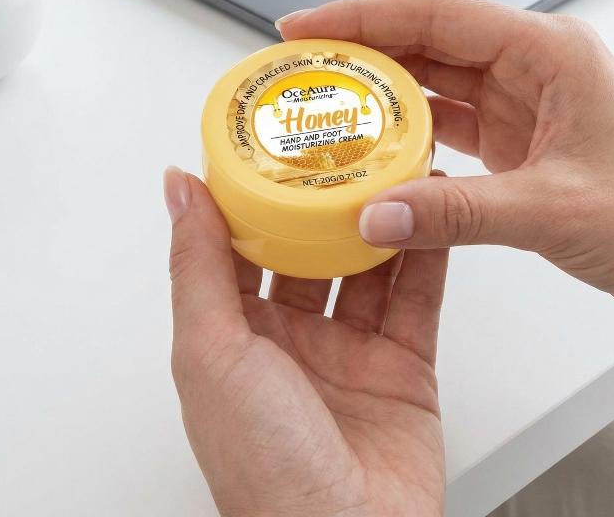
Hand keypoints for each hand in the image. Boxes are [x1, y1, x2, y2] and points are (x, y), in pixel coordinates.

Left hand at [165, 167, 447, 516]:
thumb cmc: (264, 466)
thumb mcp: (212, 352)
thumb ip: (197, 264)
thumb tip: (177, 188)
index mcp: (236, 337)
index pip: (243, 247)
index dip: (257, 198)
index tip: (273, 147)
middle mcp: (291, 341)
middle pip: (310, 252)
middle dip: (327, 204)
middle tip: (344, 150)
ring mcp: (350, 352)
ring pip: (368, 268)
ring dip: (381, 222)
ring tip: (396, 169)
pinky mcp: (403, 366)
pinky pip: (417, 297)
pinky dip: (428, 256)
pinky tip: (436, 215)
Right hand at [278, 0, 613, 359]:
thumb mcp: (552, 210)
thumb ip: (458, 214)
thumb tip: (376, 214)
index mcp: (547, 52)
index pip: (437, 14)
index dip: (364, 16)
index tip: (309, 26)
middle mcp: (531, 66)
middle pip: (427, 41)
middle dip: (361, 48)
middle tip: (302, 64)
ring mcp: (522, 103)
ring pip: (434, 81)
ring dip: (381, 90)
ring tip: (325, 100)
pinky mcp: (516, 139)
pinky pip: (448, 122)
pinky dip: (408, 131)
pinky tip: (374, 144)